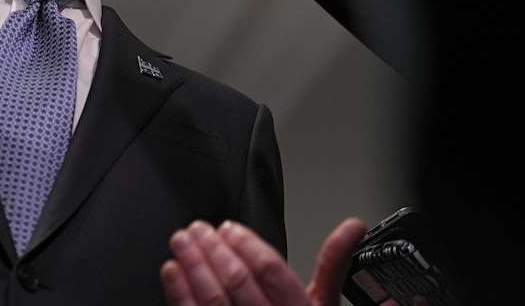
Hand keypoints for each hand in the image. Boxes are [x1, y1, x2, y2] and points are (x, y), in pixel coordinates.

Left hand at [161, 217, 379, 305]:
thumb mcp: (326, 304)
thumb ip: (334, 264)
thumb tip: (352, 227)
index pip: (272, 271)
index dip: (247, 244)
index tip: (229, 228)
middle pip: (238, 282)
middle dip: (214, 249)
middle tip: (199, 229)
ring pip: (214, 299)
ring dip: (193, 265)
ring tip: (182, 242)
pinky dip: (179, 292)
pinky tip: (171, 272)